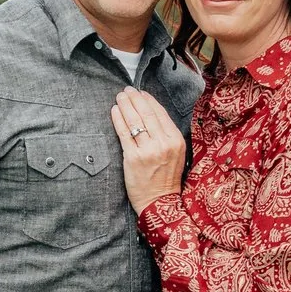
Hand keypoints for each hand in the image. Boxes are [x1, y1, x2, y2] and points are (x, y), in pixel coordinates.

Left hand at [112, 87, 185, 212]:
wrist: (160, 201)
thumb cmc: (166, 178)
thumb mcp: (176, 154)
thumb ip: (166, 135)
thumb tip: (151, 113)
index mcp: (176, 140)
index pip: (160, 114)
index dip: (149, 100)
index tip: (141, 93)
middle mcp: (164, 143)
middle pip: (147, 114)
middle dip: (135, 99)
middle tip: (127, 90)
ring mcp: (148, 150)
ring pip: (135, 121)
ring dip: (126, 105)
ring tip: (120, 97)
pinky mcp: (133, 158)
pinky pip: (124, 133)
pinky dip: (118, 120)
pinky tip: (115, 111)